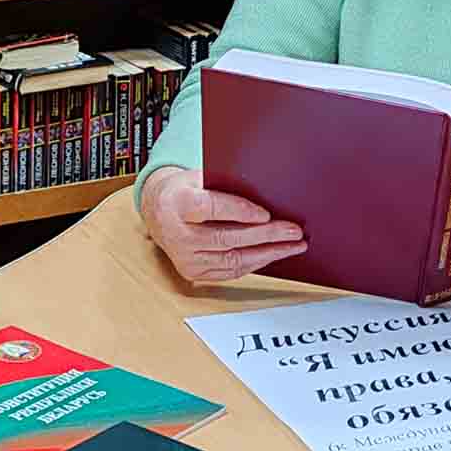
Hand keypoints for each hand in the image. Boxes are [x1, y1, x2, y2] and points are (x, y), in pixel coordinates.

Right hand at [141, 167, 306, 285]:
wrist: (158, 211)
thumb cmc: (184, 191)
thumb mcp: (199, 177)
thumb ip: (225, 184)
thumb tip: (265, 192)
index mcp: (177, 204)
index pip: (210, 208)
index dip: (239, 212)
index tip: (265, 214)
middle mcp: (178, 235)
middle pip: (226, 238)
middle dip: (265, 235)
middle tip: (292, 230)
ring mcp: (185, 258)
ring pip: (232, 259)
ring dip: (267, 253)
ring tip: (292, 245)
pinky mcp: (193, 272)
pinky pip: (230, 271)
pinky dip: (255, 263)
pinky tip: (273, 254)